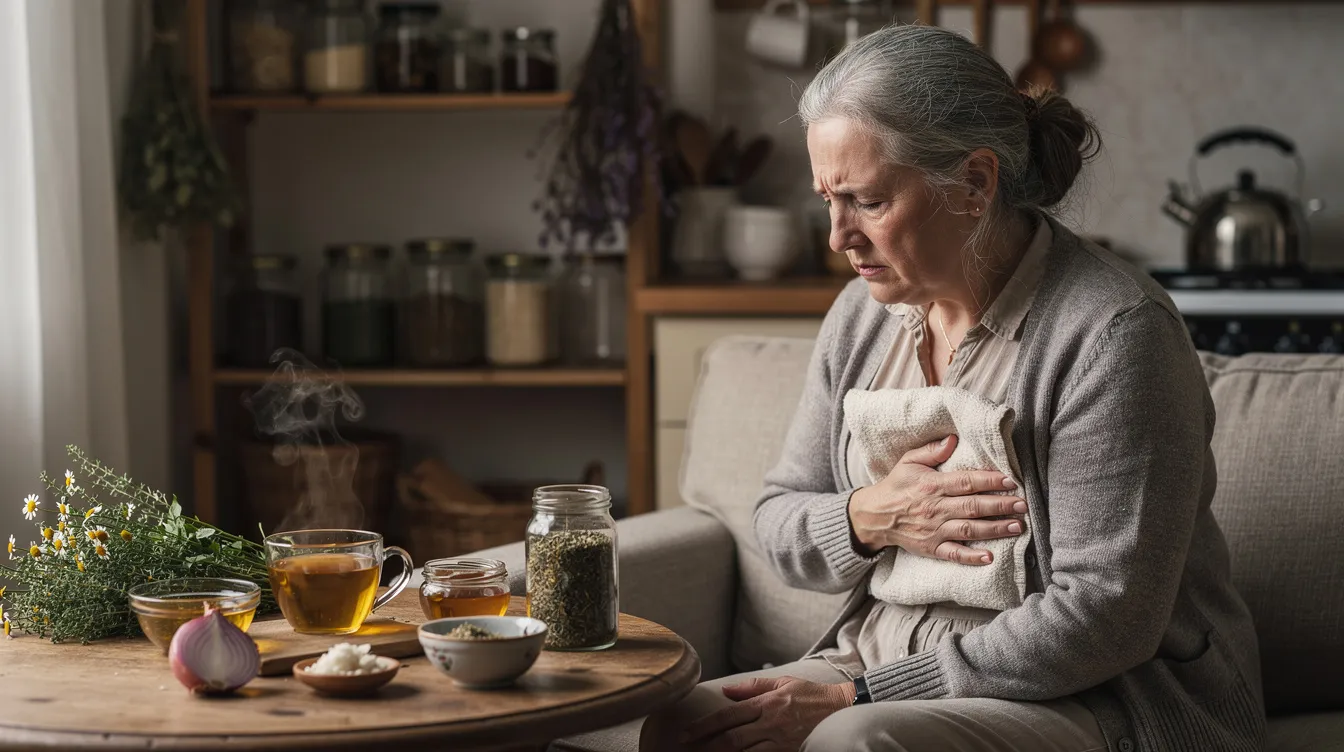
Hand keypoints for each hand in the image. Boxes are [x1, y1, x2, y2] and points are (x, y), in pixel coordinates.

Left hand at [680, 677, 853, 751]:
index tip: (686, 734)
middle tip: (688, 748)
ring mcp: (780, 740)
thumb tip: (726, 691)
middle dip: (708, 744)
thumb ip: (753, 687)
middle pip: (732, 738)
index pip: (728, 716)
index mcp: (767, 703)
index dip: (704, 726)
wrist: (844, 709)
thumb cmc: (811, 695)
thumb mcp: (783, 682)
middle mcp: (771, 723)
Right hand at [848, 434, 1025, 563]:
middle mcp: (935, 508)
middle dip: (1000, 505)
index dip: (989, 481)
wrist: (874, 516)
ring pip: (969, 530)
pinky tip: (989, 556)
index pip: (966, 482)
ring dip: (994, 529)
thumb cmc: (896, 486)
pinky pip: (954, 554)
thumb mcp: (908, 462)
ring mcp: (934, 530)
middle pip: (973, 507)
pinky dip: (971, 557)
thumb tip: (953, 439)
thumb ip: (931, 451)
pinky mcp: (932, 548)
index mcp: (932, 485)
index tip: (1010, 480)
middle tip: (1022, 505)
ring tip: (1016, 526)